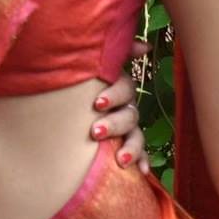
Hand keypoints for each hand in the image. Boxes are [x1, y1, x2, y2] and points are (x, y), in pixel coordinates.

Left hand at [91, 40, 149, 173]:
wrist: (70, 97)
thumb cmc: (84, 77)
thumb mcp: (94, 64)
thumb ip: (118, 50)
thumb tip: (147, 46)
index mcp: (118, 86)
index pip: (124, 88)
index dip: (113, 95)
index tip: (96, 103)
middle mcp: (126, 105)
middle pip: (129, 114)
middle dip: (114, 123)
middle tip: (95, 131)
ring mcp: (128, 126)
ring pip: (136, 135)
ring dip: (131, 146)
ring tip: (120, 160)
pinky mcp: (126, 144)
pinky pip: (141, 153)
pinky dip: (142, 161)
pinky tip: (142, 172)